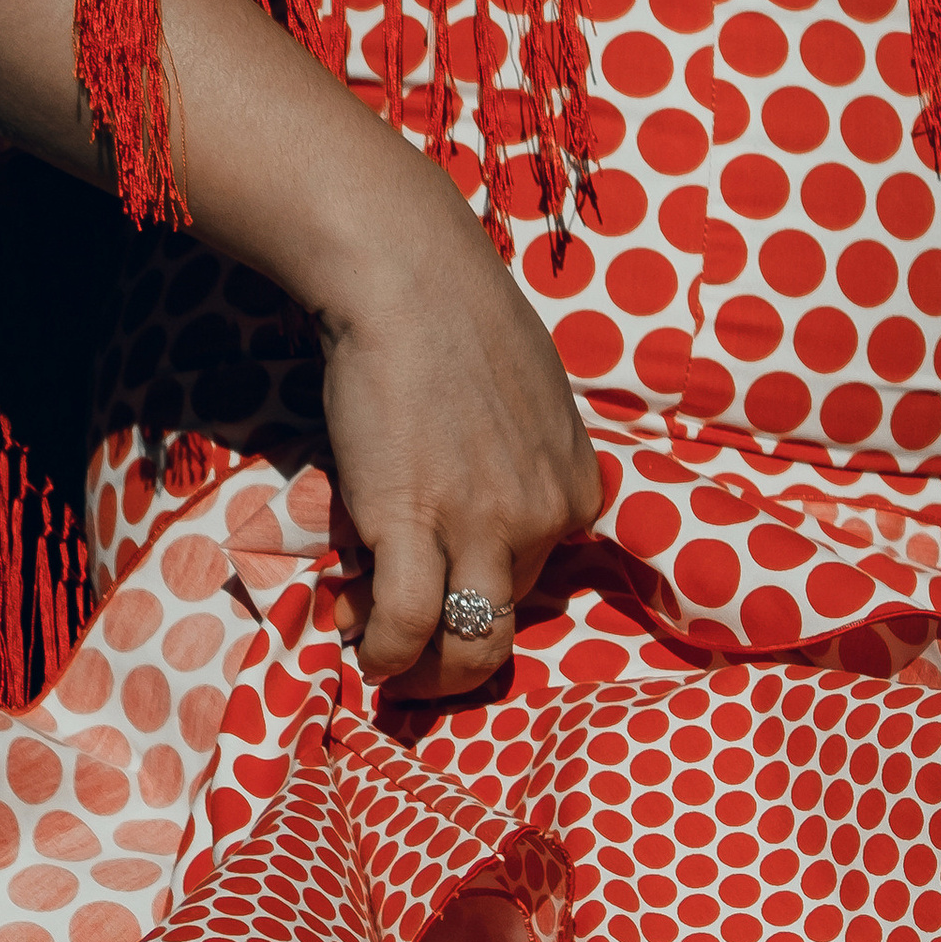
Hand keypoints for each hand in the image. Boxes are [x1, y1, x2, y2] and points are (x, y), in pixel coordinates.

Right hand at [318, 176, 601, 702]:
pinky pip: (410, 625)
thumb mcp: (530, 399)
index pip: (538, 580)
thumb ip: (522, 464)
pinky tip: (362, 649)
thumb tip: (478, 507)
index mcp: (578, 490)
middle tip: (393, 625)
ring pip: (473, 646)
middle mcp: (545, 516)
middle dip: (446, 637)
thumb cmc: (456, 318)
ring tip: (383, 662)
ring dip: (426, 673)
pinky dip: (386, 653)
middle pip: (503, 614)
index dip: (479, 592)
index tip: (437, 584)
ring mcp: (485, 524)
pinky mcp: (418, 522)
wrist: (404, 267)